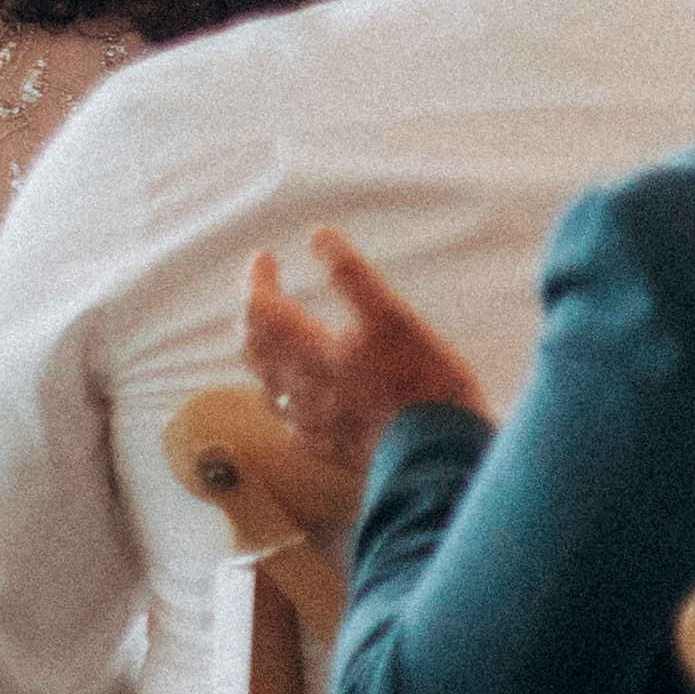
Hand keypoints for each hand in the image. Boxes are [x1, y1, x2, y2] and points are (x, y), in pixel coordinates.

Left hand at [239, 228, 486, 470]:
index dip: (256, 280)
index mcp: (308, 353)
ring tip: (278, 337)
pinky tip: (303, 395)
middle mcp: (298, 390)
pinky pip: (291, 420)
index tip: (264, 259)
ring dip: (266, 354)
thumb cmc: (422, 384)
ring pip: (267, 385)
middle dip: (254, 314)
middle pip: (254, 347)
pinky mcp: (328, 450)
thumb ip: (352, 276)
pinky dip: (288, 395)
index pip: (259, 308)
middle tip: (266, 293)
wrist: (440, 456)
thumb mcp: (393, 318)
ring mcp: (310, 425)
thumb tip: (317, 237)